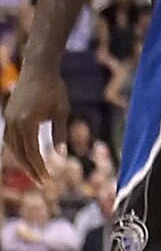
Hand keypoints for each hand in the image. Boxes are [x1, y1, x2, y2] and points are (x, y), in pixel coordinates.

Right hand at [1, 65, 65, 188]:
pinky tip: (25, 155)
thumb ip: (60, 134)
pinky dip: (16, 149)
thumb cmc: (54, 88)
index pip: (32, 153)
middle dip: (31, 169)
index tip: (48, 179)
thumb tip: (61, 157)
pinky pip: (9, 138)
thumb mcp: (61, 111)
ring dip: (23, 161)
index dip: (39, 168)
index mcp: (27, 123)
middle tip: (42, 182)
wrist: (38, 68)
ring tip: (35, 172)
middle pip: (20, 154)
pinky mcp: (8, 115)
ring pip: (12, 147)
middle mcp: (14, 123)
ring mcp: (8, 119)